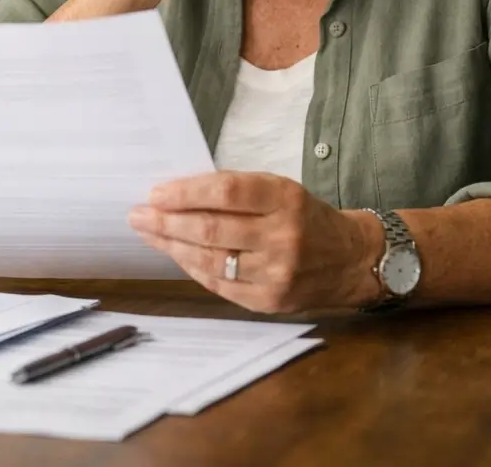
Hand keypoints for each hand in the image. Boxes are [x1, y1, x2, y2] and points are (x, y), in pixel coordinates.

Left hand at [128, 172, 380, 313]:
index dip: (186, 193)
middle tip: (139, 216)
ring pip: (210, 261)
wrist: (351, 259)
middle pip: (211, 230)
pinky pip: (219, 284)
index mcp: (285, 199)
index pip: (227, 193)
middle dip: (166, 222)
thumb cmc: (305, 217)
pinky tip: (176, 255)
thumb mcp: (280, 190)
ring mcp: (276, 273)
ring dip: (172, 247)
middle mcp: (283, 237)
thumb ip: (236, 192)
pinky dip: (193, 269)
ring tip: (149, 234)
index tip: (156, 193)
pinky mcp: (269, 300)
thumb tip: (177, 196)